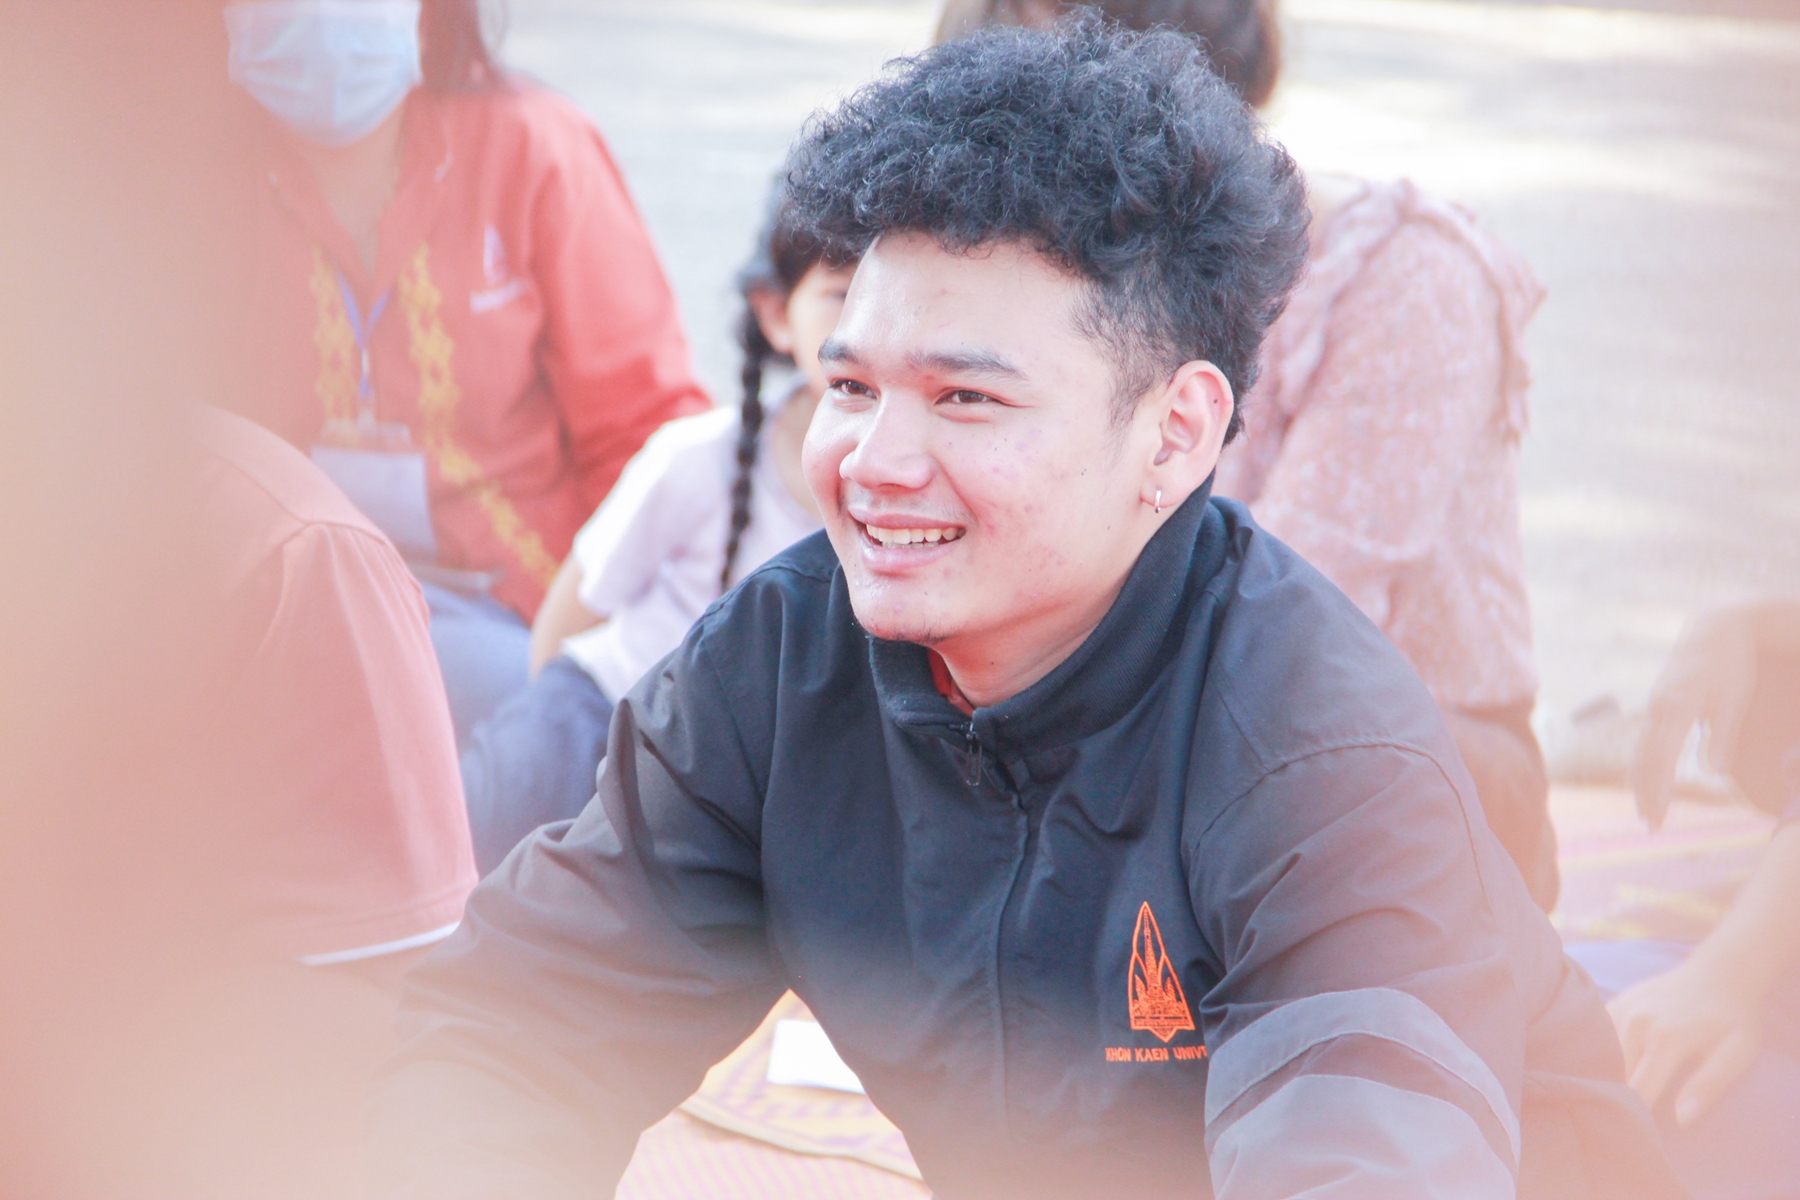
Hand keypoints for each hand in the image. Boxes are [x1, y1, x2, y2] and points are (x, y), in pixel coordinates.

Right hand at [1607, 960, 1760, 1126]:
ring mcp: (1621, 1009)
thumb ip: (1709, 1086)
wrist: (1719, 972)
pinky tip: (1605, 1066)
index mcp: (1666, 1039)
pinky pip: (1595, 1037)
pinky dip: (1597, 1055)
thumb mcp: (1737, 1054)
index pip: (1639, 1090)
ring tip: (1609, 1095)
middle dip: (1616, 1098)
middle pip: (1614, 1074)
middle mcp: (1636, 1022)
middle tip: (1622, 1119)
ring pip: (1599, 1056)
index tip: (1635, 1135)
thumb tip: (1682, 1120)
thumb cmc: (1732, 1021)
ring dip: (1603, 1076)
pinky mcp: (1614, 1003)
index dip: (1636, 1116)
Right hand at [1632, 605, 1759, 828]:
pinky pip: (1646, 740)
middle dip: (1646, 794)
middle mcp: (1657, 708)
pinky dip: (1644, 765)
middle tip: (1651, 826)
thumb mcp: (1733, 701)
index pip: (1661, 759)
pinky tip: (1646, 781)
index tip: (1659, 818)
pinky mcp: (1657, 705)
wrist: (1714, 628)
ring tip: (1646, 811)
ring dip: (1642, 783)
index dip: (1658, 791)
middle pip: (1644, 760)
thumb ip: (1722, 737)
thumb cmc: (1730, 665)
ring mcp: (1653, 706)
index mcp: (1675, 708)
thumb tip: (1713, 772)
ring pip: (1641, 752)